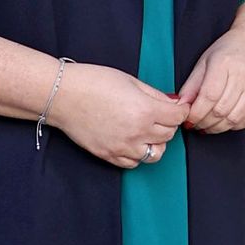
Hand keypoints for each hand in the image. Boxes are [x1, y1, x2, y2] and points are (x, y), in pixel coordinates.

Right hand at [50, 63, 186, 171]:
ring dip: (155, 142)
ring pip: (155, 153)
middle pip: (169, 135)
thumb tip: (173, 103)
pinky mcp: (109, 156)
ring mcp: (123, 147)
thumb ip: (155, 95)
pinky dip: (138, 154)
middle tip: (160, 114)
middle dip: (168, 123)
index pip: (178, 117)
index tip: (177, 107)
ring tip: (146, 129)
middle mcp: (137, 132)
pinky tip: (132, 140)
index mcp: (145, 110)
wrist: (63, 95)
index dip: (181, 109)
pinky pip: (134, 163)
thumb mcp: (131, 81)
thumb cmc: (94, 82)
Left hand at [176, 10, 244, 134]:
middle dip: (204, 123)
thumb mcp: (205, 61)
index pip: (208, 96)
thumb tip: (181, 104)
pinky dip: (234, 126)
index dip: (196, 113)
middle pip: (221, 110)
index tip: (189, 119)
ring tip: (209, 125)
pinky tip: (226, 122)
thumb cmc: (230, 50)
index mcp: (224, 63)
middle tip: (197, 124)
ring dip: (218, 128)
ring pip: (234, 118)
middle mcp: (243, 75)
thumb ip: (192, 84)